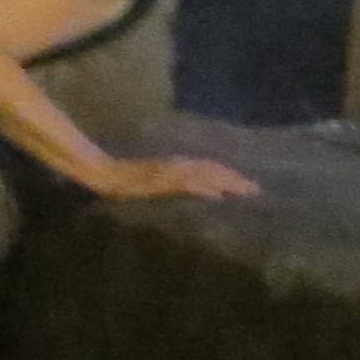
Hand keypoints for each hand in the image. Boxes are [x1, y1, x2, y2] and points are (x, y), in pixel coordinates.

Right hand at [102, 153, 258, 202]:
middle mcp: (177, 166)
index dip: (229, 174)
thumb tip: (208, 193)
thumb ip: (178, 183)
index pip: (210, 168)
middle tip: (255, 190)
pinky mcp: (161, 180)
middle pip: (212, 170)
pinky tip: (216, 194)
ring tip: (244, 190)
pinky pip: (186, 183)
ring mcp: (169, 172)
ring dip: (225, 182)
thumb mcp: (154, 179)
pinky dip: (203, 187)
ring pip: (204, 175)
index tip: (247, 184)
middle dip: (234, 179)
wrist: (103, 174)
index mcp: (177, 165)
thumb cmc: (123, 177)